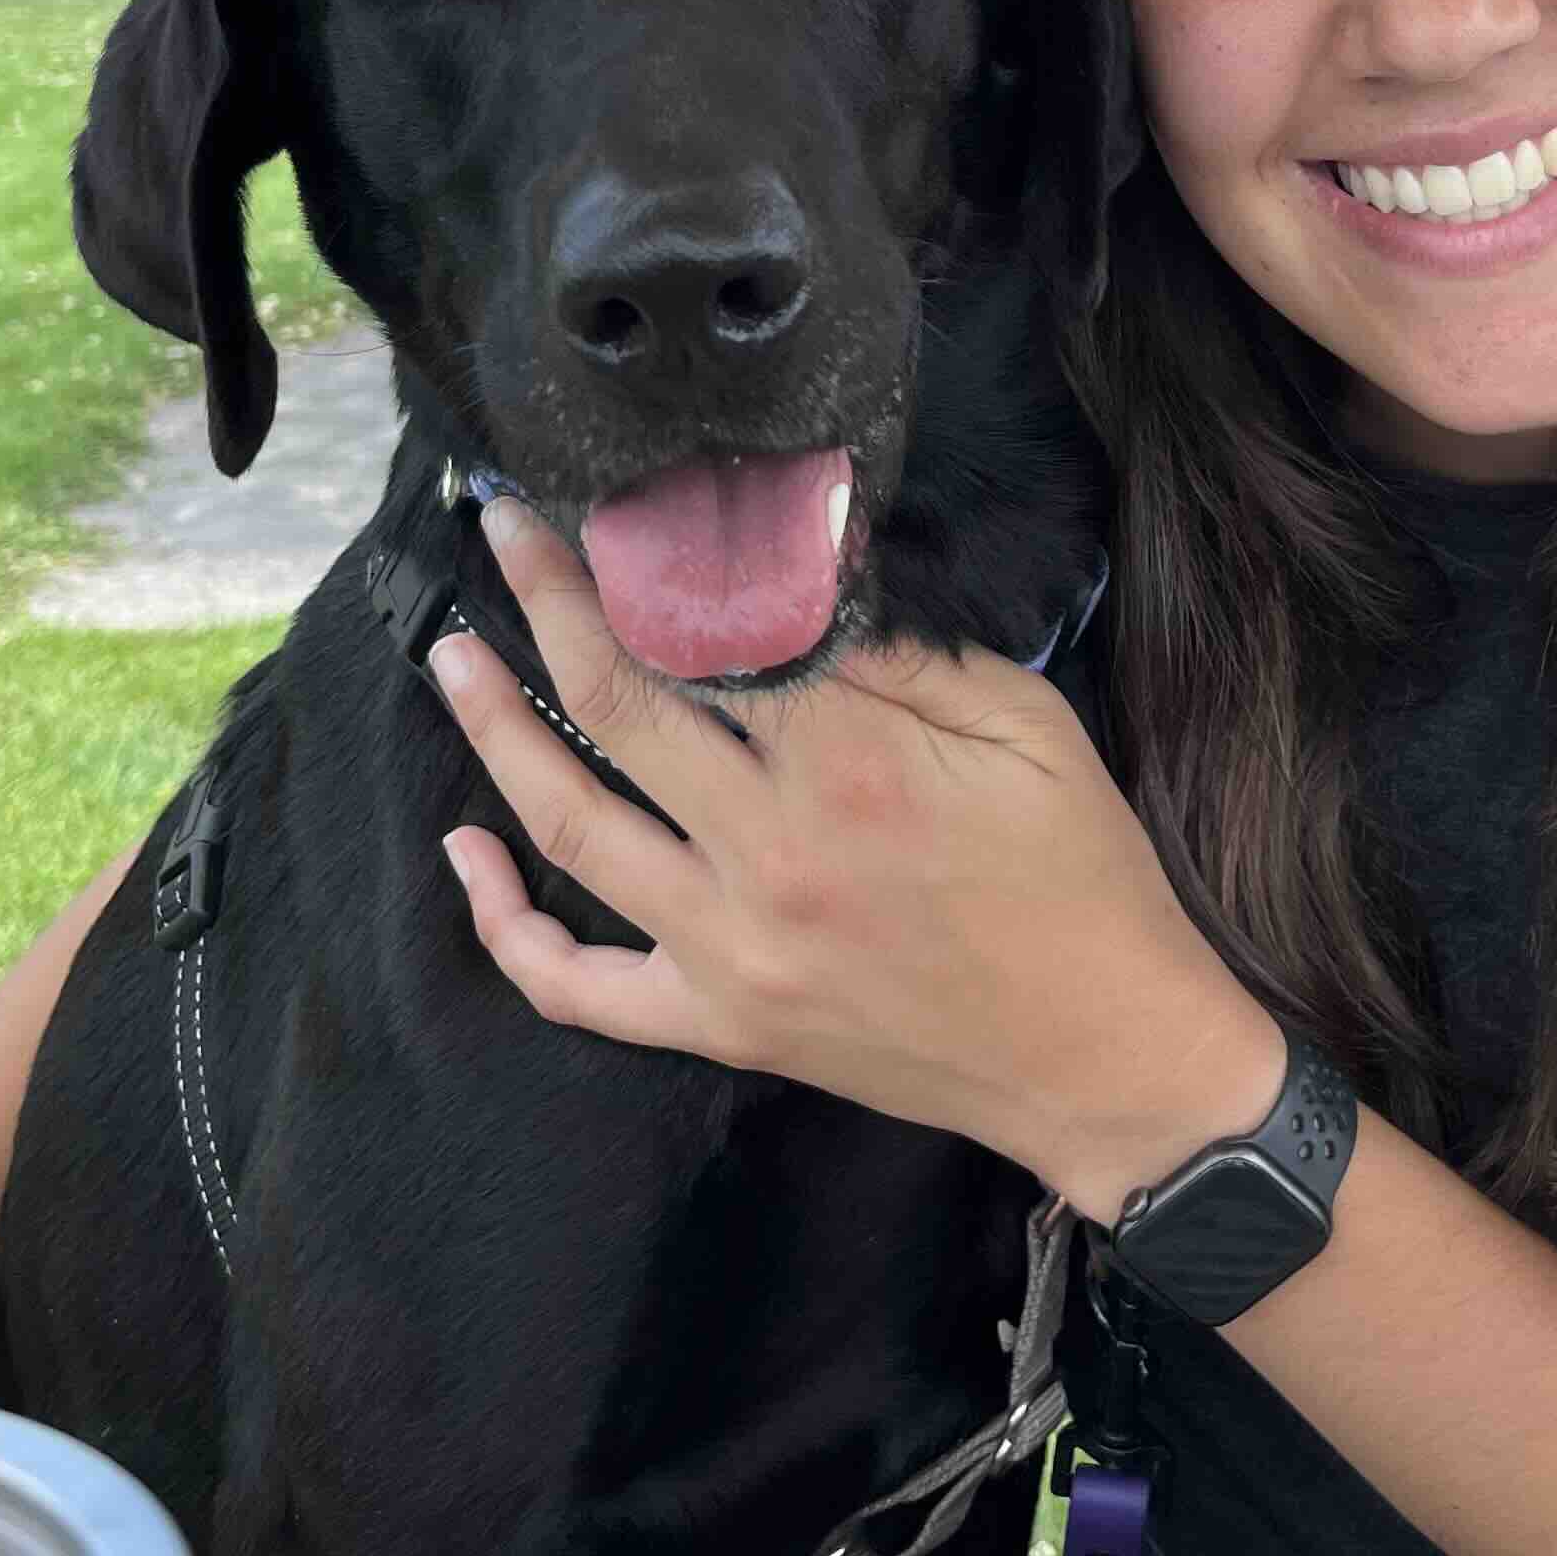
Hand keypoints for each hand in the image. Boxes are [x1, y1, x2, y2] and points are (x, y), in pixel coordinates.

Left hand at [429, 500, 1284, 1221]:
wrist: (1102, 1057)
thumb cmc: (1079, 876)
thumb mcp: (1027, 726)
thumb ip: (905, 652)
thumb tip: (800, 571)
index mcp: (854, 764)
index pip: (711, 629)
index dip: (645, 555)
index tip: (598, 498)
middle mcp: (771, 853)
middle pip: (618, 701)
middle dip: (547, 601)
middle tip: (502, 532)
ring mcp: (731, 949)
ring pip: (570, 825)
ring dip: (495, 731)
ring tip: (453, 657)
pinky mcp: (720, 1024)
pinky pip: (577, 986)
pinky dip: (502, 924)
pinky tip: (462, 854)